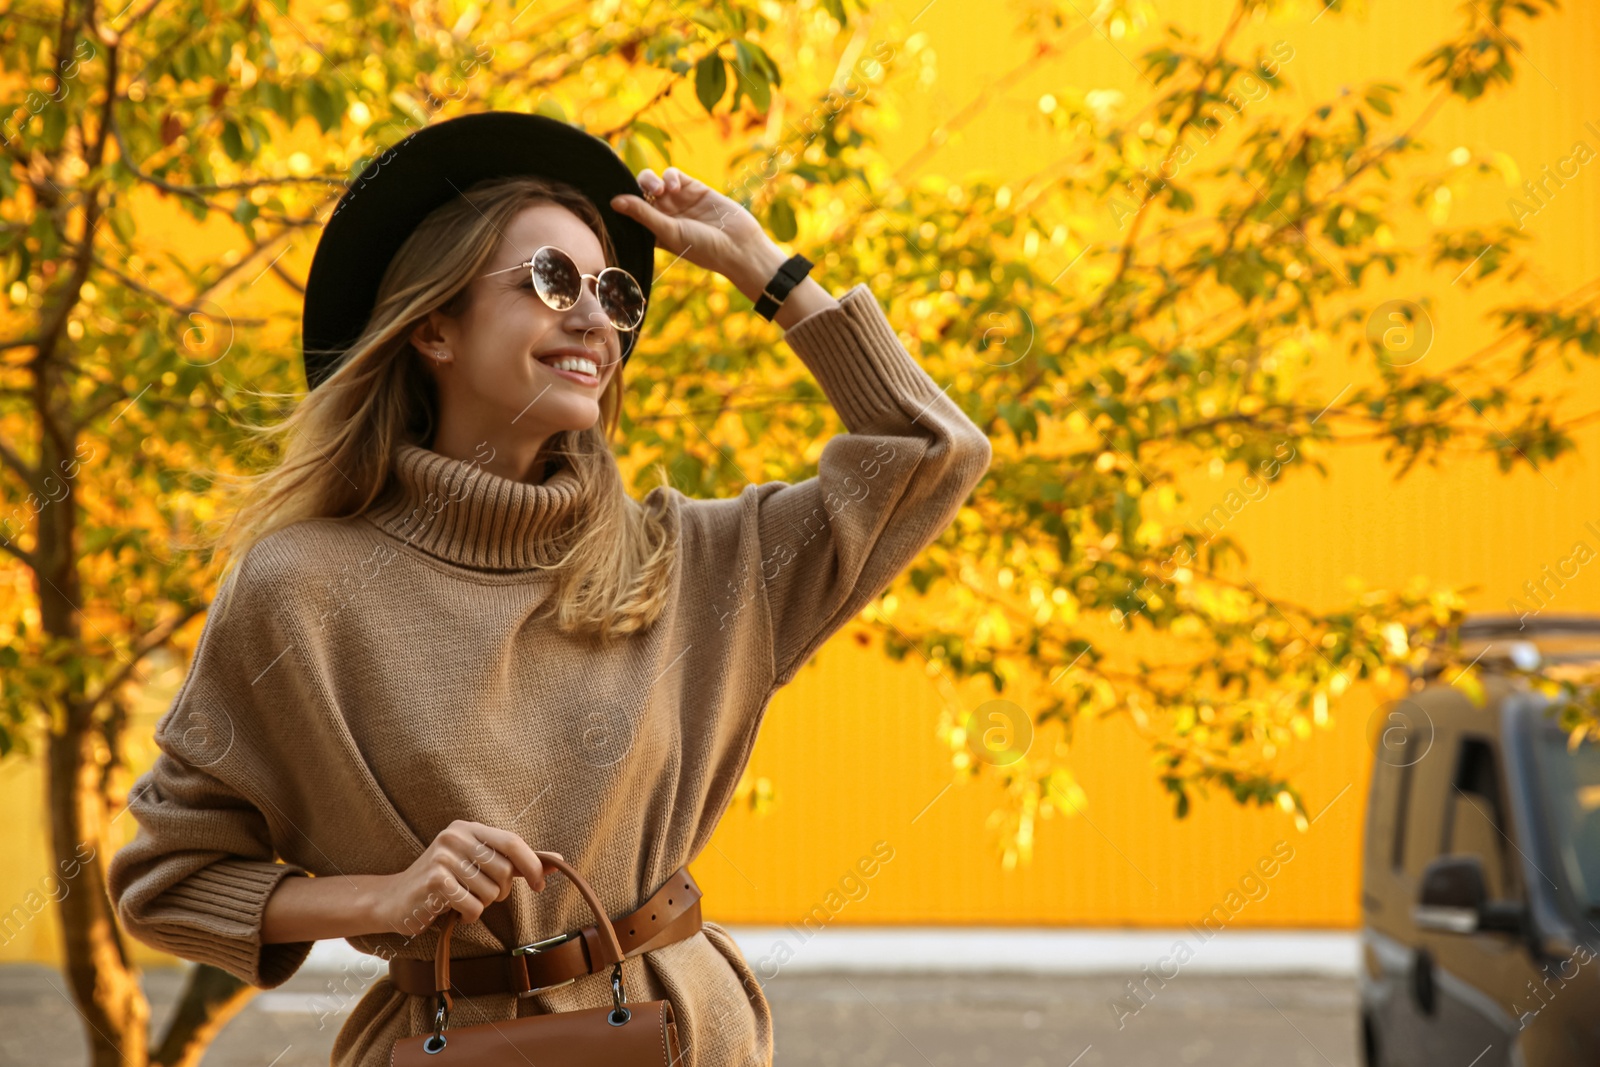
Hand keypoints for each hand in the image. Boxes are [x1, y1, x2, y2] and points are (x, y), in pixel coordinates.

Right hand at [373, 819, 559, 935]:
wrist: (393, 900)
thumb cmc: (443, 883)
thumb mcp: (476, 864)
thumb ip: (514, 862)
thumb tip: (557, 861)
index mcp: (468, 828)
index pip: (512, 842)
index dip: (532, 865)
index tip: (541, 885)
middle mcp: (455, 836)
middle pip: (504, 871)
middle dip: (500, 892)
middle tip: (480, 895)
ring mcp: (443, 858)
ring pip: (490, 892)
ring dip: (481, 905)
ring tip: (461, 900)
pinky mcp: (435, 881)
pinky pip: (473, 907)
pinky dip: (468, 916)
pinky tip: (452, 911)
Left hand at [611, 166, 786, 302]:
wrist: (739, 245)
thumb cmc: (703, 247)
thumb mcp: (669, 232)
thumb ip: (643, 214)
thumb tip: (615, 202)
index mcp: (653, 231)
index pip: (630, 212)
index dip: (622, 202)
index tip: (614, 197)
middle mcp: (663, 215)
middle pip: (639, 193)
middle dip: (638, 188)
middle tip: (648, 192)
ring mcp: (678, 201)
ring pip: (654, 181)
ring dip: (651, 181)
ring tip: (661, 190)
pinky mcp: (693, 188)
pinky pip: (673, 174)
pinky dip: (670, 176)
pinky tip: (676, 186)